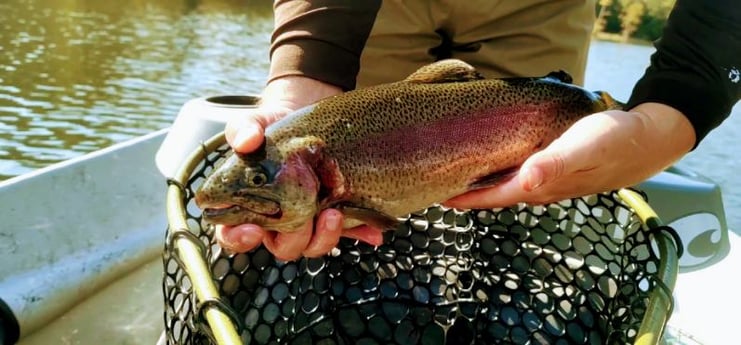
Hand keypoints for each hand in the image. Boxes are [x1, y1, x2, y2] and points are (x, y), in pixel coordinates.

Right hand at [215, 76, 383, 260]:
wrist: (303, 115)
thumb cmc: (271, 127)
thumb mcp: (255, 123)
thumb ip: (244, 130)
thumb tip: (246, 140)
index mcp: (247, 207)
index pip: (233, 235)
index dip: (239, 239)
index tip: (252, 229)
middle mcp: (276, 221)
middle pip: (281, 246)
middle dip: (294, 237)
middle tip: (304, 216)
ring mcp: (308, 220)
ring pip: (313, 245)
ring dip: (325, 237)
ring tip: (335, 214)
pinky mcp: (334, 213)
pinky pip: (349, 232)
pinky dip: (362, 232)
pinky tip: (373, 231)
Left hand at [446, 102, 695, 208]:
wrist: (649, 140)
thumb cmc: (614, 140)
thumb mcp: (582, 146)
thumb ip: (553, 164)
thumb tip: (525, 181)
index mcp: (542, 186)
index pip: (495, 197)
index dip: (466, 200)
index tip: (439, 199)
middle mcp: (543, 189)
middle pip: (497, 197)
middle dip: (469, 197)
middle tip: (440, 189)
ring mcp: (552, 183)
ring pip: (509, 189)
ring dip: (485, 189)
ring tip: (461, 181)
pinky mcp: (559, 172)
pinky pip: (523, 178)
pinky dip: (504, 176)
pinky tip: (497, 166)